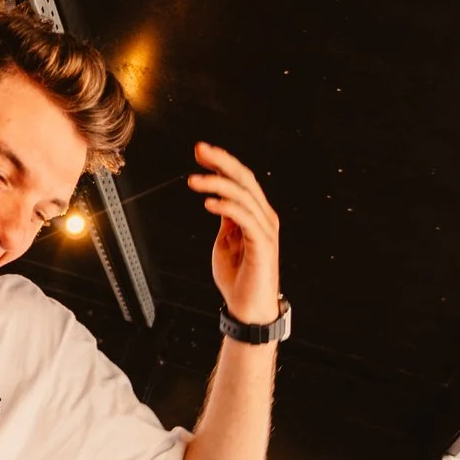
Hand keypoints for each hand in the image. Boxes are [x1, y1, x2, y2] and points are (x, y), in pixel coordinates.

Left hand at [188, 141, 281, 325]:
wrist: (248, 309)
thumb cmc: (238, 278)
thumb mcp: (226, 241)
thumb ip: (226, 220)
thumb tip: (217, 200)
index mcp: (256, 214)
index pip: (240, 180)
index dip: (221, 163)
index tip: (200, 152)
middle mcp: (264, 217)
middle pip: (244, 179)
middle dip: (221, 162)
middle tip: (199, 150)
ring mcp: (265, 230)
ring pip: (243, 195)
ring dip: (216, 184)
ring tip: (194, 180)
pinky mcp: (262, 244)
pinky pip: (244, 218)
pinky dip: (226, 207)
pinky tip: (208, 203)